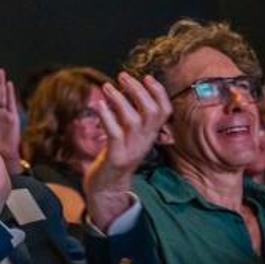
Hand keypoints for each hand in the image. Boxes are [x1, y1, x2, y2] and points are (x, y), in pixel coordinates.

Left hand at [84, 71, 171, 231]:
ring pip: (133, 120)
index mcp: (150, 135)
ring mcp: (132, 150)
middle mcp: (145, 141)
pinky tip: (99, 104)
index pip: (165, 111)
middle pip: (151, 112)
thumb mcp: (129, 135)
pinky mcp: (116, 157)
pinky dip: (107, 117)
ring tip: (107, 87)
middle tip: (122, 76)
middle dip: (138, 90)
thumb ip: (131, 116)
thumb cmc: (115, 155)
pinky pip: (114, 134)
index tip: (146, 76)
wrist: (107, 187)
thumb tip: (125, 89)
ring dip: (120, 100)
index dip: (159, 92)